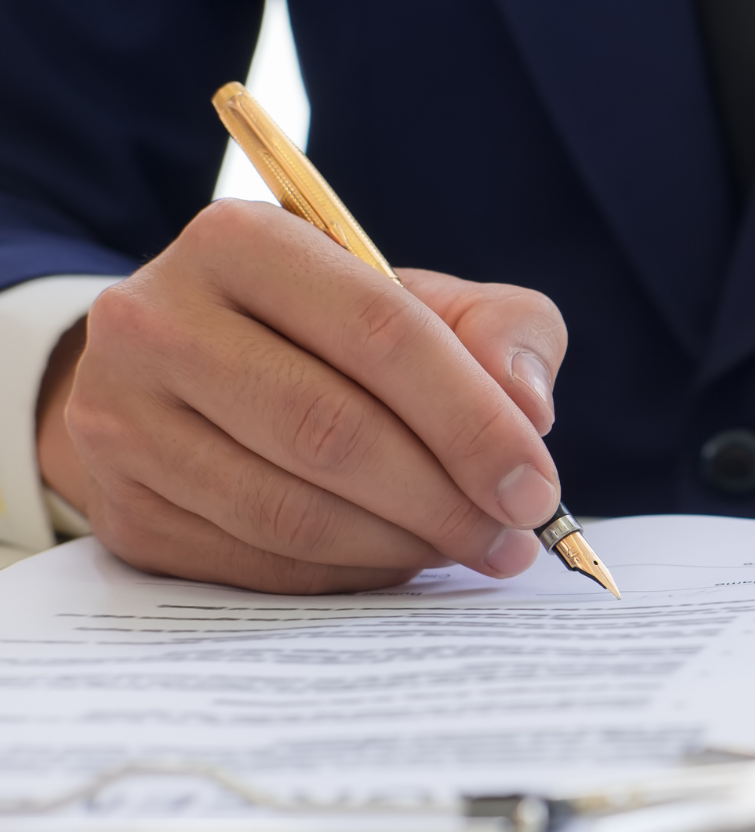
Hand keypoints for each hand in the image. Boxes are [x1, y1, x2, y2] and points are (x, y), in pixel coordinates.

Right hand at [36, 198, 568, 593]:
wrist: (192, 371)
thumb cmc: (334, 335)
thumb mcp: (424, 302)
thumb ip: (500, 332)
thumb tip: (528, 407)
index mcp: (241, 241)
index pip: (381, 332)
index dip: (472, 420)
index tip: (536, 486)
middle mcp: (156, 321)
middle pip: (330, 430)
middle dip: (445, 499)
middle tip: (513, 538)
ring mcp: (123, 420)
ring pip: (290, 510)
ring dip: (402, 545)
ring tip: (468, 548)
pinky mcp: (123, 508)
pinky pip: (257, 563)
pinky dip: (348, 573)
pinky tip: (397, 559)